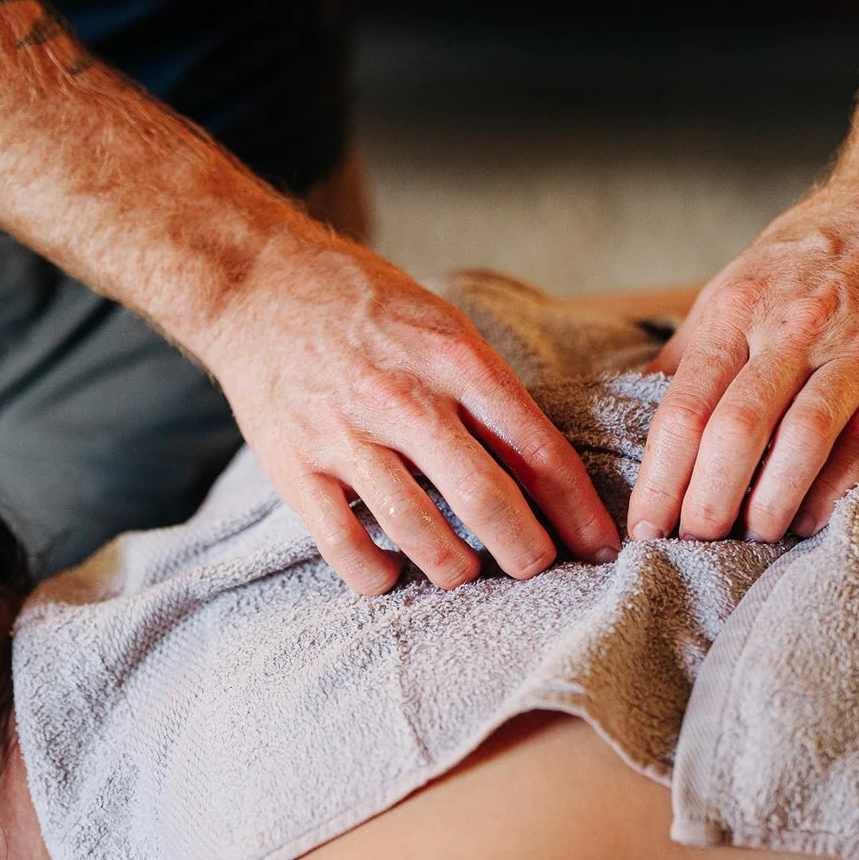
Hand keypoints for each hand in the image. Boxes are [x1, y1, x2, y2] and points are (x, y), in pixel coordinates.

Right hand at [201, 229, 621, 594]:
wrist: (258, 285)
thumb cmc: (364, 308)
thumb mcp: (442, 324)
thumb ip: (488, 390)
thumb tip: (544, 465)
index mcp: (454, 359)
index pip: (536, 448)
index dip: (577, 507)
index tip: (601, 543)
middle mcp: (404, 398)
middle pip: (487, 499)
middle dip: (528, 551)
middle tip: (539, 569)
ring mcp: (346, 435)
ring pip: (419, 531)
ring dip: (457, 568)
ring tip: (467, 571)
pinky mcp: (296, 467)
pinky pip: (344, 546)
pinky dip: (378, 574)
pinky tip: (393, 572)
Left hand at [626, 180, 858, 543]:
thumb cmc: (824, 245)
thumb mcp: (745, 278)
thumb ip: (696, 344)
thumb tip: (640, 402)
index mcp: (740, 306)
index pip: (685, 405)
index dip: (660, 477)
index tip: (643, 527)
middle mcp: (796, 324)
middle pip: (735, 428)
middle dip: (706, 502)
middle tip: (691, 547)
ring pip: (803, 438)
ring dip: (769, 502)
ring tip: (750, 538)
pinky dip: (836, 488)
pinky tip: (812, 519)